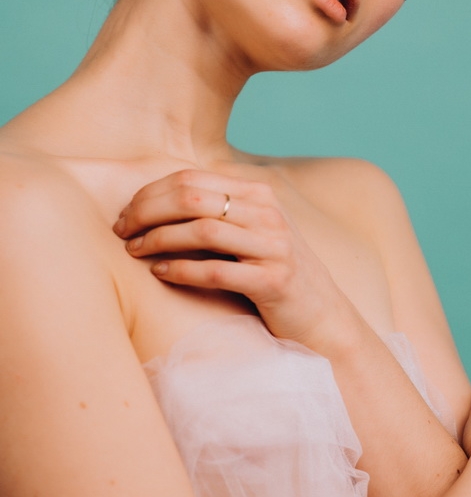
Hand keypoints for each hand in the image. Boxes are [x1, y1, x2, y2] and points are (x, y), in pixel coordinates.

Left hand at [113, 167, 356, 351]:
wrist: (323, 318)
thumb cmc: (274, 274)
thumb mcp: (252, 232)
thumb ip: (219, 212)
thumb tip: (157, 200)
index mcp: (259, 194)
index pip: (192, 178)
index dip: (151, 192)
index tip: (126, 212)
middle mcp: (268, 213)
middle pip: (192, 198)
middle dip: (147, 211)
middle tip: (121, 230)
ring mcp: (274, 246)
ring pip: (202, 230)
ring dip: (158, 239)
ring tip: (133, 250)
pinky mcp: (274, 281)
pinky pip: (216, 270)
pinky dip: (181, 270)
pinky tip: (159, 273)